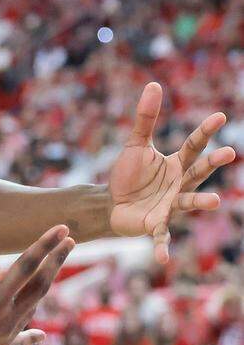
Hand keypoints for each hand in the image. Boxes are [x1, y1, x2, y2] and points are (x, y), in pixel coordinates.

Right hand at [0, 207, 73, 344]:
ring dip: (39, 289)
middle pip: (40, 286)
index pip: (27, 266)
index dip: (45, 245)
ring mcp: (6, 341)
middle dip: (55, 262)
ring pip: (31, 309)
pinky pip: (22, 338)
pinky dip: (30, 331)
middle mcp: (6, 321)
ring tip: (48, 271)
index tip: (63, 228)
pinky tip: (40, 333)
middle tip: (70, 241)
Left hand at [109, 82, 235, 262]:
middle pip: (198, 172)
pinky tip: (163, 260)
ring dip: (200, 202)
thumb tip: (155, 84)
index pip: (193, 145)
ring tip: (215, 201)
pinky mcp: (155, 224)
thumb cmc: (129, 175)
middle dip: (213, 163)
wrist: (112, 203)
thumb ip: (145, 118)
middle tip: (230, 152)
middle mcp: (179, 185)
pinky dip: (162, 247)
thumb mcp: (135, 144)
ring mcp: (170, 206)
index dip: (205, 131)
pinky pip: (160, 236)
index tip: (220, 116)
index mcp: (176, 165)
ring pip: (188, 203)